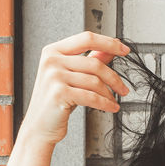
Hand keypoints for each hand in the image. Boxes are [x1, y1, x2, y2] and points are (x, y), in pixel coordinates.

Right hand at [18, 30, 130, 145]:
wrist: (39, 127)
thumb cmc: (55, 102)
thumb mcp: (71, 77)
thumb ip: (89, 60)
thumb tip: (110, 50)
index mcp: (53, 51)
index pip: (87, 38)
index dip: (109, 43)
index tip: (125, 50)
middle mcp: (51, 60)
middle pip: (94, 64)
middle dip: (114, 78)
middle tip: (124, 89)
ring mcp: (53, 76)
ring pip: (94, 81)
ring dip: (109, 94)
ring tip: (113, 101)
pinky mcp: (59, 93)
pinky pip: (91, 96)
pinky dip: (105, 103)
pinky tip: (111, 107)